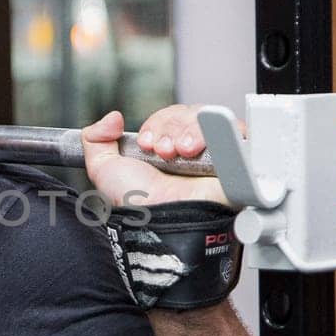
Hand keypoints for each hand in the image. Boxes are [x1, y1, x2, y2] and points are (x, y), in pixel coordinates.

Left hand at [82, 106, 232, 207]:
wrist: (164, 222)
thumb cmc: (140, 205)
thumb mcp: (104, 170)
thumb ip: (95, 139)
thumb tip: (111, 118)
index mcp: (168, 151)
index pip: (169, 118)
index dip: (156, 124)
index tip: (146, 144)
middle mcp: (194, 152)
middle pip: (188, 113)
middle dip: (170, 128)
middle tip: (163, 151)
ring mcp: (218, 154)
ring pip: (208, 118)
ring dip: (188, 131)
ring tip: (180, 154)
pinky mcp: (240, 159)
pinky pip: (236, 129)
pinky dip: (215, 132)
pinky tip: (197, 150)